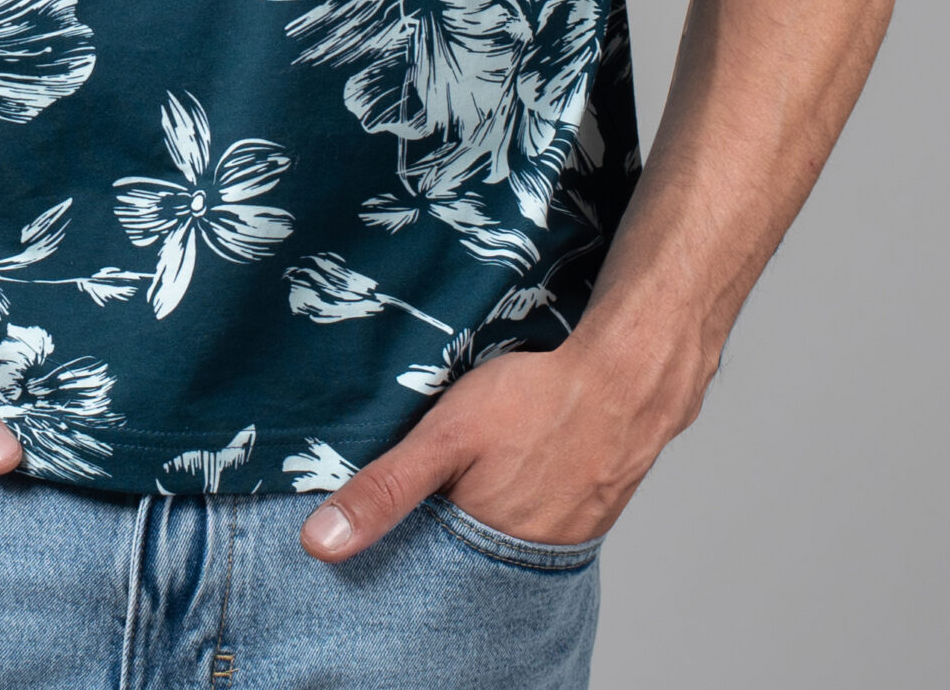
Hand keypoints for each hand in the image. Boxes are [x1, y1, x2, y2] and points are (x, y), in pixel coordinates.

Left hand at [297, 320, 702, 561]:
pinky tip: (518, 466)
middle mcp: (528, 557)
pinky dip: (524, 500)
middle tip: (438, 483)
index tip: (383, 526)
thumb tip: (319, 545)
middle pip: (469, 556)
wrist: (631, 376)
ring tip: (475, 475)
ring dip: (485, 514)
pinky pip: (543, 518)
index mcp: (486, 548)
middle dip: (445, 529)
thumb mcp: (446, 435)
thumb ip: (385, 489)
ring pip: (506, 536)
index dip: (401, 549)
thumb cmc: (537, 399)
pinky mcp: (590, 510)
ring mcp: (566, 535)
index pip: (426, 572)